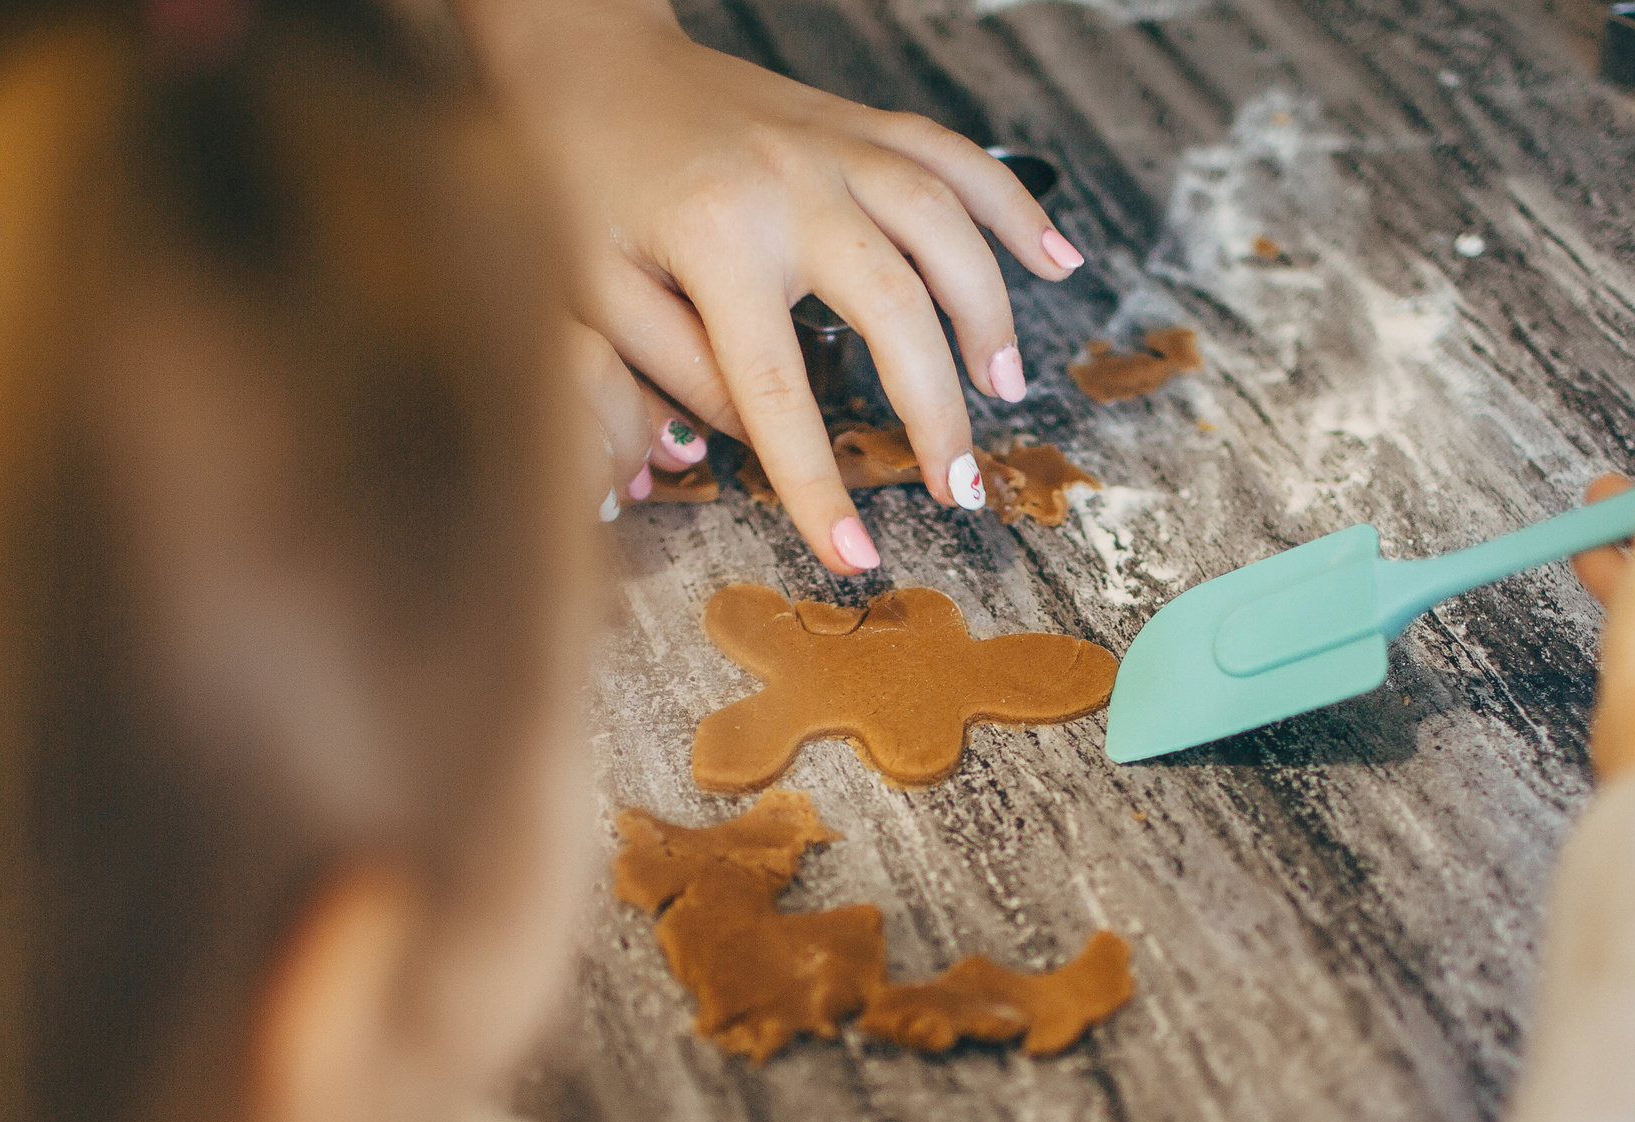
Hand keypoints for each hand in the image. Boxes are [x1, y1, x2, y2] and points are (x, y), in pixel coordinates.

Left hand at [456, 0, 1082, 572]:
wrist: (585, 55)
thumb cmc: (576, 179)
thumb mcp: (592, 290)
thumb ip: (671, 369)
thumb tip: (749, 444)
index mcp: (713, 238)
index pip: (777, 389)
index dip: (817, 481)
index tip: (854, 554)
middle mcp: (788, 185)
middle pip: (894, 309)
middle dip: (937, 409)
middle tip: (959, 487)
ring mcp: (833, 144)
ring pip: (945, 226)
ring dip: (990, 313)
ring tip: (1006, 388)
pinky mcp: (855, 123)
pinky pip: (956, 157)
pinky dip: (1015, 208)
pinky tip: (1058, 262)